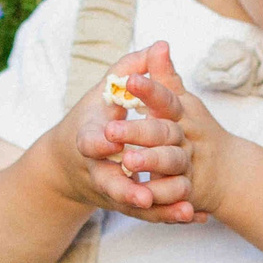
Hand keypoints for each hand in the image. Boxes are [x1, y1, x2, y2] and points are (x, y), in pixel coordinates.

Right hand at [50, 43, 204, 223]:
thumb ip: (129, 68)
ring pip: (134, 204)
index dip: (99, 142)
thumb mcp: (104, 91)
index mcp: (88, 138)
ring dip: (159, 209)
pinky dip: (170, 216)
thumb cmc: (93, 119)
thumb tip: (160, 45)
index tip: (109, 140)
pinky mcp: (125, 204)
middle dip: (127, 189)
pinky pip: (150, 215)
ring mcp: (111, 191)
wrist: (68, 166)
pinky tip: (194, 216)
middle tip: (145, 196)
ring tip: (184, 210)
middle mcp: (98, 169)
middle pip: (111, 182)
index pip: (90, 142)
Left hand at [133, 42, 251, 219]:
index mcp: (181, 112)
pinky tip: (144, 197)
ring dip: (152, 161)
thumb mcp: (180, 102)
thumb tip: (160, 44)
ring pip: (171, 162)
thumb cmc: (194, 130)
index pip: (165, 98)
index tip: (129, 80)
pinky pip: (176, 195)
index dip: (149, 89)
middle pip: (164, 132)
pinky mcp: (188, 190)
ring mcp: (188, 164)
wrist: (226, 171)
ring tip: (128, 161)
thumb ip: (165, 78)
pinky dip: (164, 198)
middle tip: (110, 129)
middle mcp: (186, 136)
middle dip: (138, 131)